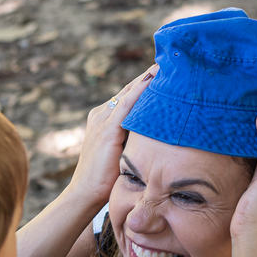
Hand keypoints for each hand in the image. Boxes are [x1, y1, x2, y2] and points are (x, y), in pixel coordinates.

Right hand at [65, 64, 157, 209]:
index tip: (164, 73)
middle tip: (170, 62)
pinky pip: (126, 105)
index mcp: (103, 119)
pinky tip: (153, 79)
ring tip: (167, 65)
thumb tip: (159, 135)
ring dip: (148, 78)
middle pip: (129, 89)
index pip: (128, 96)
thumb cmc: (106, 179)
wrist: (85, 194)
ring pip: (129, 93)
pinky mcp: (106, 130)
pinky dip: (140, 91)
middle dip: (149, 76)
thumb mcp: (122, 152)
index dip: (145, 84)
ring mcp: (101, 121)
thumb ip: (134, 139)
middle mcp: (100, 115)